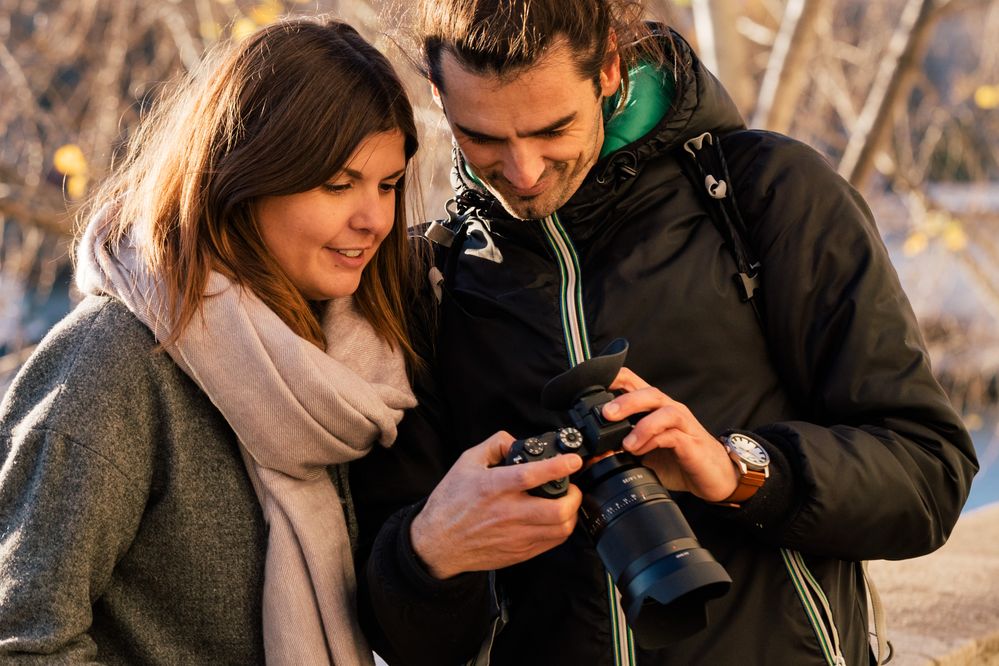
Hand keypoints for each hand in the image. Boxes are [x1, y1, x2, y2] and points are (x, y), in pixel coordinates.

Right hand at [410, 431, 582, 579]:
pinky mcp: (520, 552)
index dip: (558, 467)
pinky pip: (552, 542)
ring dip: (570, 513)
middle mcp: (508, 513)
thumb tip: (516, 441)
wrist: (438, 543)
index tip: (573, 460)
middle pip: (557, 510)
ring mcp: (516, 536)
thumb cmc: (451, 502)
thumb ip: (494, 445)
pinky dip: (560, 528)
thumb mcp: (466, 462)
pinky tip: (554, 518)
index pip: (532, 476)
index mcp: (494, 487)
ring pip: (560, 528)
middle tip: (571, 485)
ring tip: (565, 502)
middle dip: (574, 495)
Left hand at [603, 367, 739, 502]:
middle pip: (647, 391)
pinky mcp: (691, 441)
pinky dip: (654, 440)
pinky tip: (641, 451)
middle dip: (624, 399)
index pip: (633, 382)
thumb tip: (593, 455)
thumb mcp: (644, 454)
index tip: (590, 387)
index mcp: (653, 408)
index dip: (612, 379)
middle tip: (605, 414)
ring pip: (662, 408)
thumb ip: (621, 449)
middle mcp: (668, 409)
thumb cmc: (678, 461)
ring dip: (640, 422)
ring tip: (625, 443)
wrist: (713, 478)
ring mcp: (682, 424)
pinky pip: (672, 434)